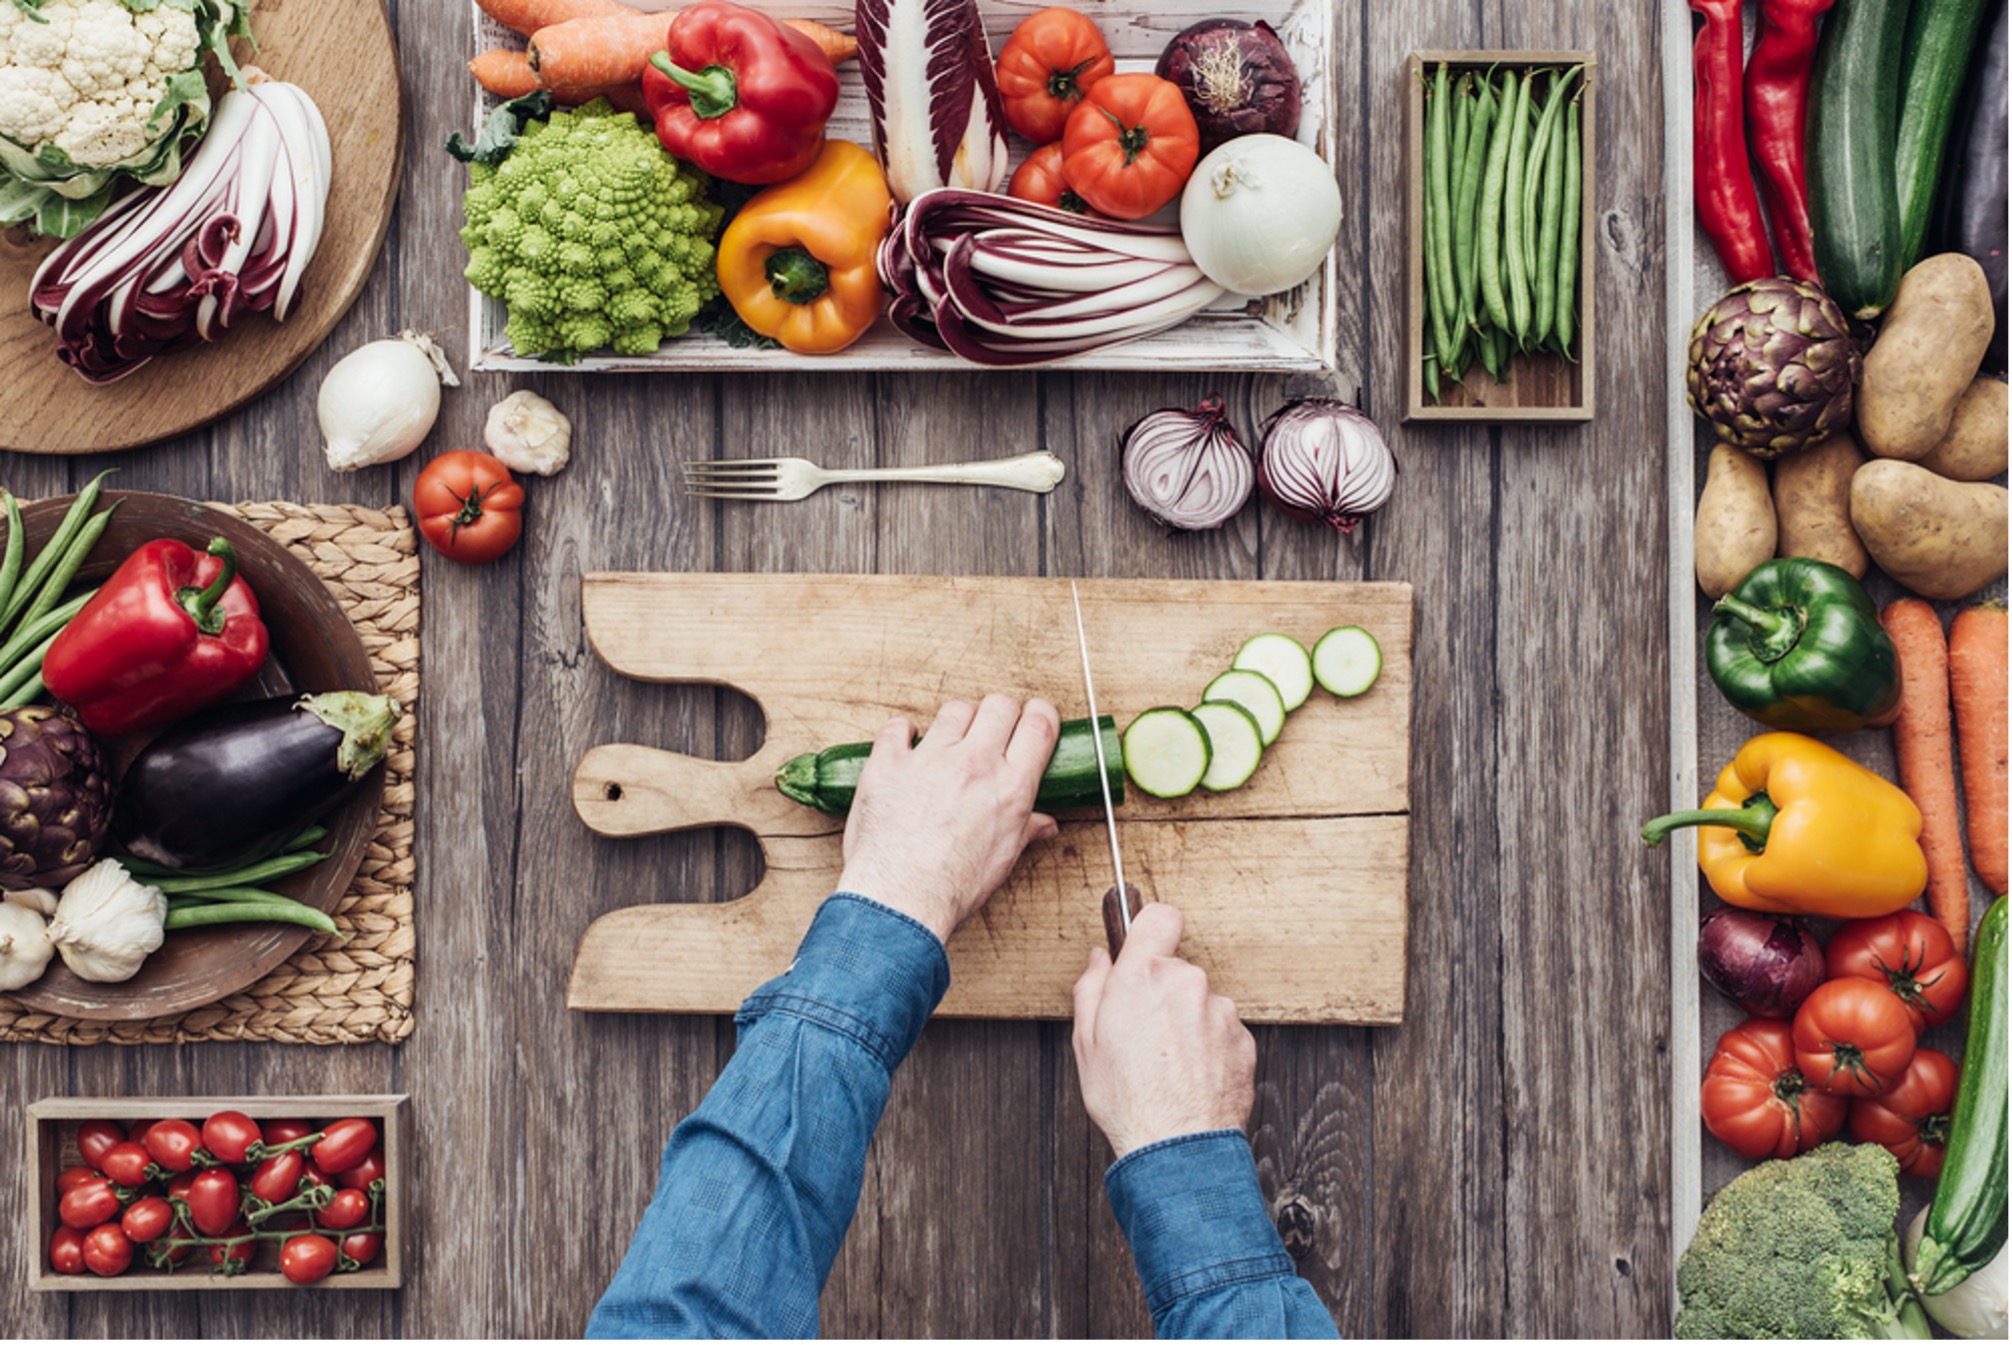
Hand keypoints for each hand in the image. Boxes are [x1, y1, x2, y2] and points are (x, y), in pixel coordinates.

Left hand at [836, 694, 1060, 943]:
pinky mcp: (890, 762)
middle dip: (1000, 714)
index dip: (1040, 714)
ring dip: (956, 722)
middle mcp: (974, 764)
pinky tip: (906, 744)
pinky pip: (898, 727)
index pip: (1039, 724)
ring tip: (949, 742)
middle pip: (999, 705)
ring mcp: (930, 759)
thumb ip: (1025, 830)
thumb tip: (1042, 825)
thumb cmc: (950, 887)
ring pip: (954, 710)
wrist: (900, 898)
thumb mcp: (1002, 859)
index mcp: (1010, 786)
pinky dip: (903, 732)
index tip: (1033, 718)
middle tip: (991, 731)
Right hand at [1071, 903, 1255, 1159]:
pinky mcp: (1243, 1040)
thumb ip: (1091, 988)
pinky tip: (1190, 1077)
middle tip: (1142, 1033)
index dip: (1150, 928)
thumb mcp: (1085, 1042)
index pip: (1159, 917)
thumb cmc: (1127, 1099)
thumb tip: (1099, 960)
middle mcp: (1187, 983)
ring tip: (1168, 1065)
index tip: (1145, 944)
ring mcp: (1220, 1011)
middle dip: (1161, 993)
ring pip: (1200, 1003)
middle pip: (1176, 970)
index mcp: (1143, 976)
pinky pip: (1221, 1032)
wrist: (1177, 1146)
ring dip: (1187, 1024)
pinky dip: (1208, 1048)